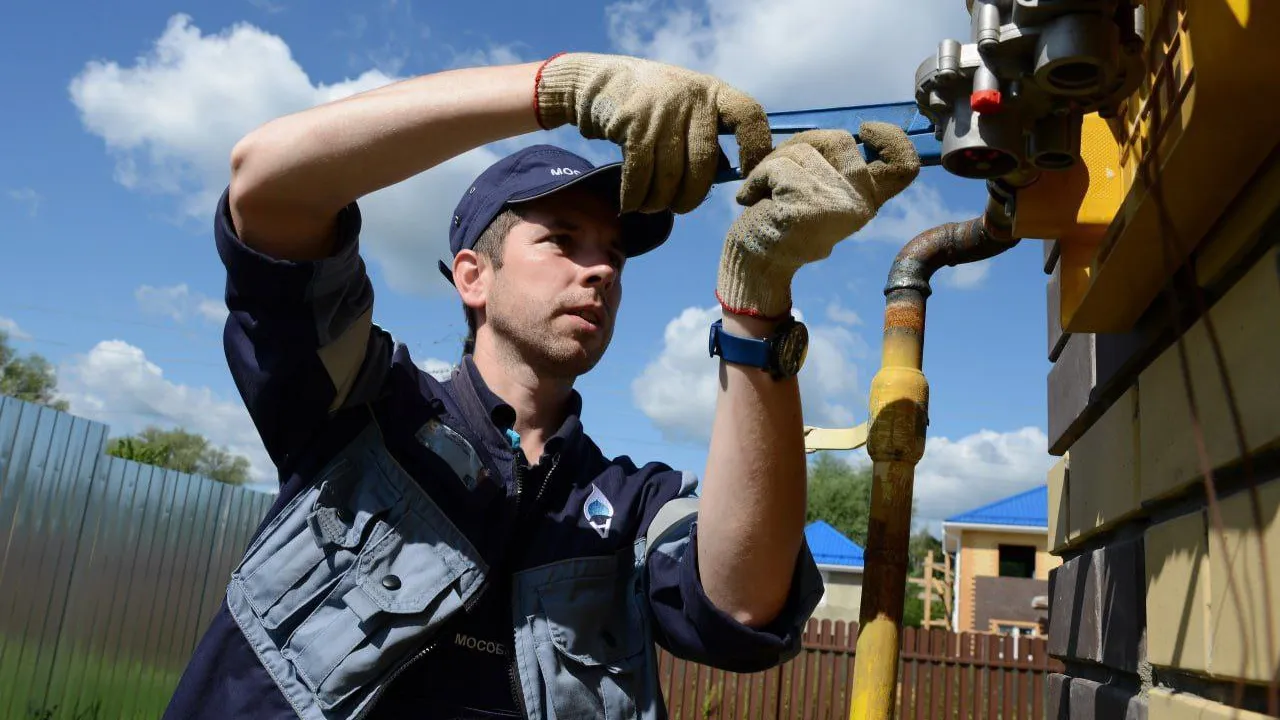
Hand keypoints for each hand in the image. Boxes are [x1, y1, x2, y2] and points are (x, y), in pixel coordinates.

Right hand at [535, 52, 771, 214]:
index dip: (755, 149)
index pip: (749, 116)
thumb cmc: (652, 106)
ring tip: (651, 205)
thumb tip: (732, 175)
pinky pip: (640, 175)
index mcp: (713, 92)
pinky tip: (632, 203)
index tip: (747, 176)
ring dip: (659, 201)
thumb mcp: (686, 108)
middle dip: (690, 196)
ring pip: (671, 176)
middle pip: (704, 164)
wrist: (600, 82)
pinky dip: (636, 197)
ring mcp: (662, 109)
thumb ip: (709, 136)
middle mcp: (692, 97)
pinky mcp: (633, 123)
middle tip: (679, 207)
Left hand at [715, 123, 919, 318]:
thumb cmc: (784, 224)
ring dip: (774, 162)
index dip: (892, 138)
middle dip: (803, 142)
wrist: (757, 265)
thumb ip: (838, 167)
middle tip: (780, 166)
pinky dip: (757, 177)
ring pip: (804, 149)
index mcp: (868, 202)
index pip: (905, 166)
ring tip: (764, 189)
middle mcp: (860, 205)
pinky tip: (749, 198)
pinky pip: (778, 166)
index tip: (865, 131)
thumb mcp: (822, 194)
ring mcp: (835, 204)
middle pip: (840, 139)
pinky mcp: (805, 203)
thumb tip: (846, 134)